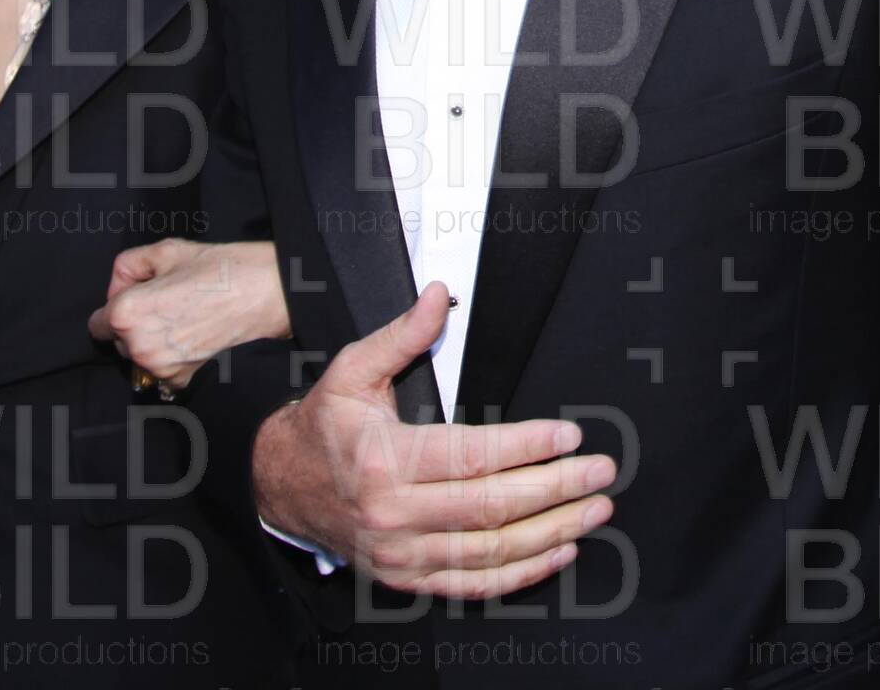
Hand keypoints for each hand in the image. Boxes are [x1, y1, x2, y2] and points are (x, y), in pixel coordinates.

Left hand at [88, 239, 288, 390]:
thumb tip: (119, 286)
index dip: (116, 306)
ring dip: (151, 342)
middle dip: (134, 323)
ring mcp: (160, 367)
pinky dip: (169, 359)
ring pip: (139, 357)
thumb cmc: (219, 268)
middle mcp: (138, 345)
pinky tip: (190, 337)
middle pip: (118, 341)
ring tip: (182, 318)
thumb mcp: (167, 250)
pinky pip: (160, 373)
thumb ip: (129, 265)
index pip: (96, 324)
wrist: (264, 292)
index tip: (138, 296)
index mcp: (127, 312)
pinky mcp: (181, 378)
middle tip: (166, 302)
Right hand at [252, 282, 617, 597]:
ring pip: (491, 550)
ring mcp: (401, 553)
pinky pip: (474, 583)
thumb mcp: (352, 370)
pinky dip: (522, 573)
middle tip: (600, 471)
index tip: (569, 435)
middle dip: (556, 488)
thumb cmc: (324, 426)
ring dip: (551, 531)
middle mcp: (393, 513)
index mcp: (384, 459)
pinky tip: (558, 551)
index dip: (527, 446)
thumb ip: (401, 334)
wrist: (280, 486)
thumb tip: (439, 295)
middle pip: (491, 506)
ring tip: (593, 509)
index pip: (472, 455)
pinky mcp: (407, 578)